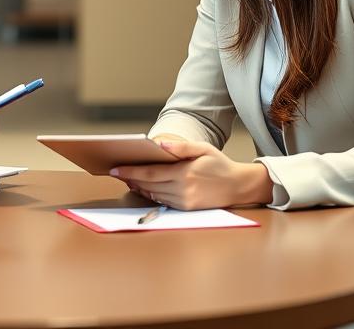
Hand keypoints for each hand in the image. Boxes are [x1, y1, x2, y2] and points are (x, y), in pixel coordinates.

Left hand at [110, 139, 273, 209]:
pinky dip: (151, 195)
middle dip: (130, 179)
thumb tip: (160, 145)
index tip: (115, 169)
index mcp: (184, 174)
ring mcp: (184, 202)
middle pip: (148, 185)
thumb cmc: (219, 164)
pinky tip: (144, 188)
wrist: (238, 186)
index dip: (130, 171)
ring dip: (138, 187)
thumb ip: (181, 147)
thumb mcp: (203, 148)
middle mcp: (182, 190)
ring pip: (153, 195)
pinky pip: (163, 201)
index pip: (150, 173)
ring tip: (127, 179)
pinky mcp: (186, 209)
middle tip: (116, 173)